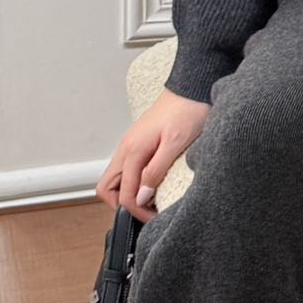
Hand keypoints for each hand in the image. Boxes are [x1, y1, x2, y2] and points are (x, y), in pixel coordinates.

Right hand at [96, 88, 211, 224]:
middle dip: (122, 204)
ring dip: (127, 192)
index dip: (137, 211)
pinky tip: (152, 182)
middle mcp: (127, 147)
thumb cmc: (189, 109)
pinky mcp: (139, 141)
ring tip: (150, 200)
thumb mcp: (176, 143)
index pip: (124, 194)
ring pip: (116, 178)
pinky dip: (134, 180)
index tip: (154, 218)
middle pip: (108, 187)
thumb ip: (156, 171)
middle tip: (146, 211)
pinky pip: (127, 167)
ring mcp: (131, 143)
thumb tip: (141, 197)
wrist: (193, 85)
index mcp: (133, 150)